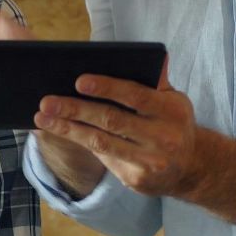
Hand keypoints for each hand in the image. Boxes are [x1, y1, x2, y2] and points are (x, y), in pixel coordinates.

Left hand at [33, 62, 203, 197]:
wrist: (191, 168)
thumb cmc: (173, 123)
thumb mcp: (174, 100)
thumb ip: (157, 80)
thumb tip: (153, 56)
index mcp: (171, 111)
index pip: (135, 96)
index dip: (107, 88)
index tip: (79, 81)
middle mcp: (162, 137)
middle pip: (111, 121)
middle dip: (76, 110)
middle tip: (46, 101)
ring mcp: (149, 161)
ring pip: (101, 143)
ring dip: (68, 129)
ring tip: (43, 117)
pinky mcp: (135, 179)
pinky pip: (102, 158)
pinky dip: (78, 143)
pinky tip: (59, 131)